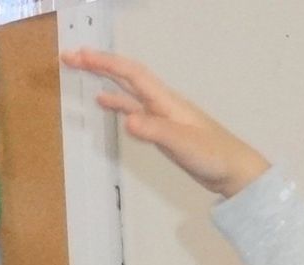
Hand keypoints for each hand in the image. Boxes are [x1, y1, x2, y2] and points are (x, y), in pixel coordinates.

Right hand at [60, 50, 269, 198]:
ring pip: (128, 90)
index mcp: (165, 100)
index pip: (130, 73)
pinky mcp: (164, 130)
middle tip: (69, 57)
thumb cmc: (213, 156)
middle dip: (98, 64)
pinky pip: (135, 110)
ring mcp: (162, 116)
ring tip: (80, 71)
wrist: (234, 171)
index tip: (79, 56)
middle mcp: (161, 102)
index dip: (104, 63)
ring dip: (104, 80)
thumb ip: (155, 131)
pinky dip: (118, 104)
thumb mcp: (182, 144)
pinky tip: (106, 104)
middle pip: (125, 76)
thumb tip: (127, 120)